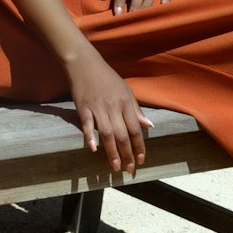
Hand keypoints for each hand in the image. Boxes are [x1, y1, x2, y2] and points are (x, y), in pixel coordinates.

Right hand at [65, 45, 152, 174]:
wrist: (84, 63)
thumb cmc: (106, 78)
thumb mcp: (126, 90)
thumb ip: (136, 109)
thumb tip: (149, 126)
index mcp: (125, 102)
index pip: (135, 129)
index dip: (139, 146)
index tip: (141, 160)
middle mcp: (113, 106)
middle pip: (123, 134)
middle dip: (127, 154)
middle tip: (129, 169)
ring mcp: (97, 107)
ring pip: (107, 133)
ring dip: (112, 152)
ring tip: (116, 167)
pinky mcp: (82, 107)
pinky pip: (87, 124)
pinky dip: (90, 137)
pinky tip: (94, 149)